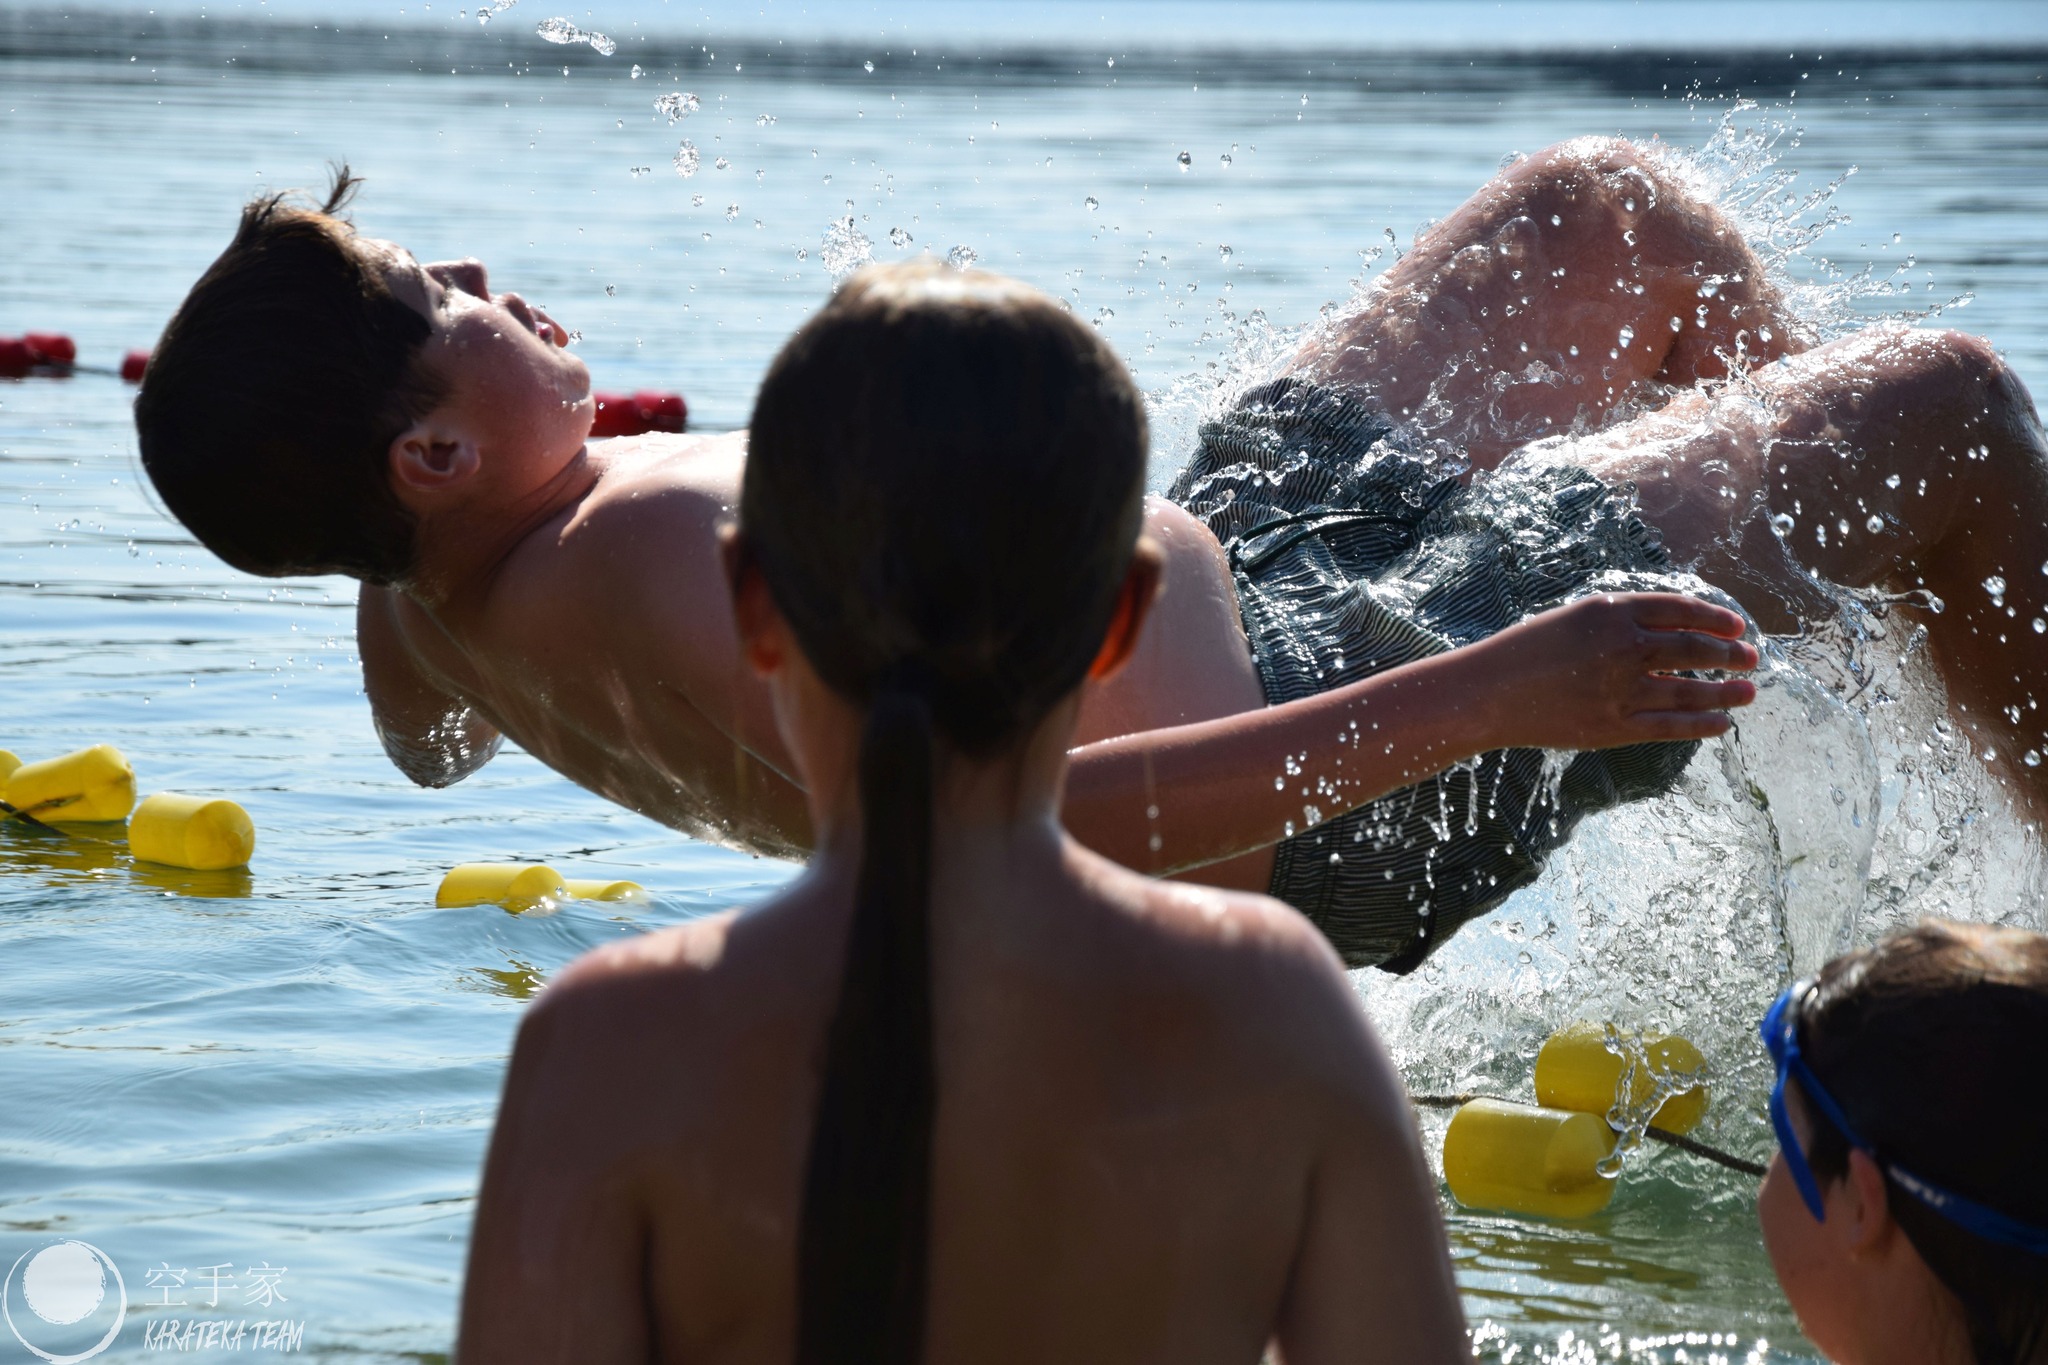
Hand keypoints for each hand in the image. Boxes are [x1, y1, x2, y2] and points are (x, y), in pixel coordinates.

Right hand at [1469, 592, 1756, 751]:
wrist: (1486, 692)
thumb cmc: (1525, 652)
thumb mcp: (1574, 620)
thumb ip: (1619, 623)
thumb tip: (1671, 634)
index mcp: (1611, 612)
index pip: (1681, 610)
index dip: (1715, 619)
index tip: (1737, 627)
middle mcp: (1622, 647)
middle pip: (1694, 648)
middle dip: (1730, 654)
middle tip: (1751, 659)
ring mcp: (1620, 688)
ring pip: (1690, 690)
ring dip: (1725, 692)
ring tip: (1748, 693)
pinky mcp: (1613, 726)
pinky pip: (1671, 726)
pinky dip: (1702, 726)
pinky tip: (1722, 725)